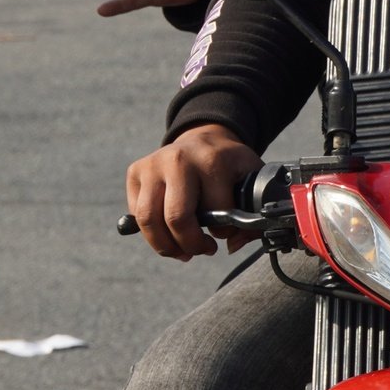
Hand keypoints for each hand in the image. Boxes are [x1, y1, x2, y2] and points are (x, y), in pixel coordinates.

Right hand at [124, 124, 260, 259]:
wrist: (203, 138)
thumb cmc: (229, 166)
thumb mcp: (251, 179)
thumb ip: (254, 213)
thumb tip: (232, 245)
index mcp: (213, 160)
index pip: (215, 212)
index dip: (223, 232)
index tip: (225, 233)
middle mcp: (179, 159)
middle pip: (176, 218)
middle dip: (190, 244)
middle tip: (201, 249)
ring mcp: (153, 164)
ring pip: (148, 220)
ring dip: (165, 246)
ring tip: (181, 250)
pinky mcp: (136, 170)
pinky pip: (136, 214)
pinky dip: (150, 231)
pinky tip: (167, 230)